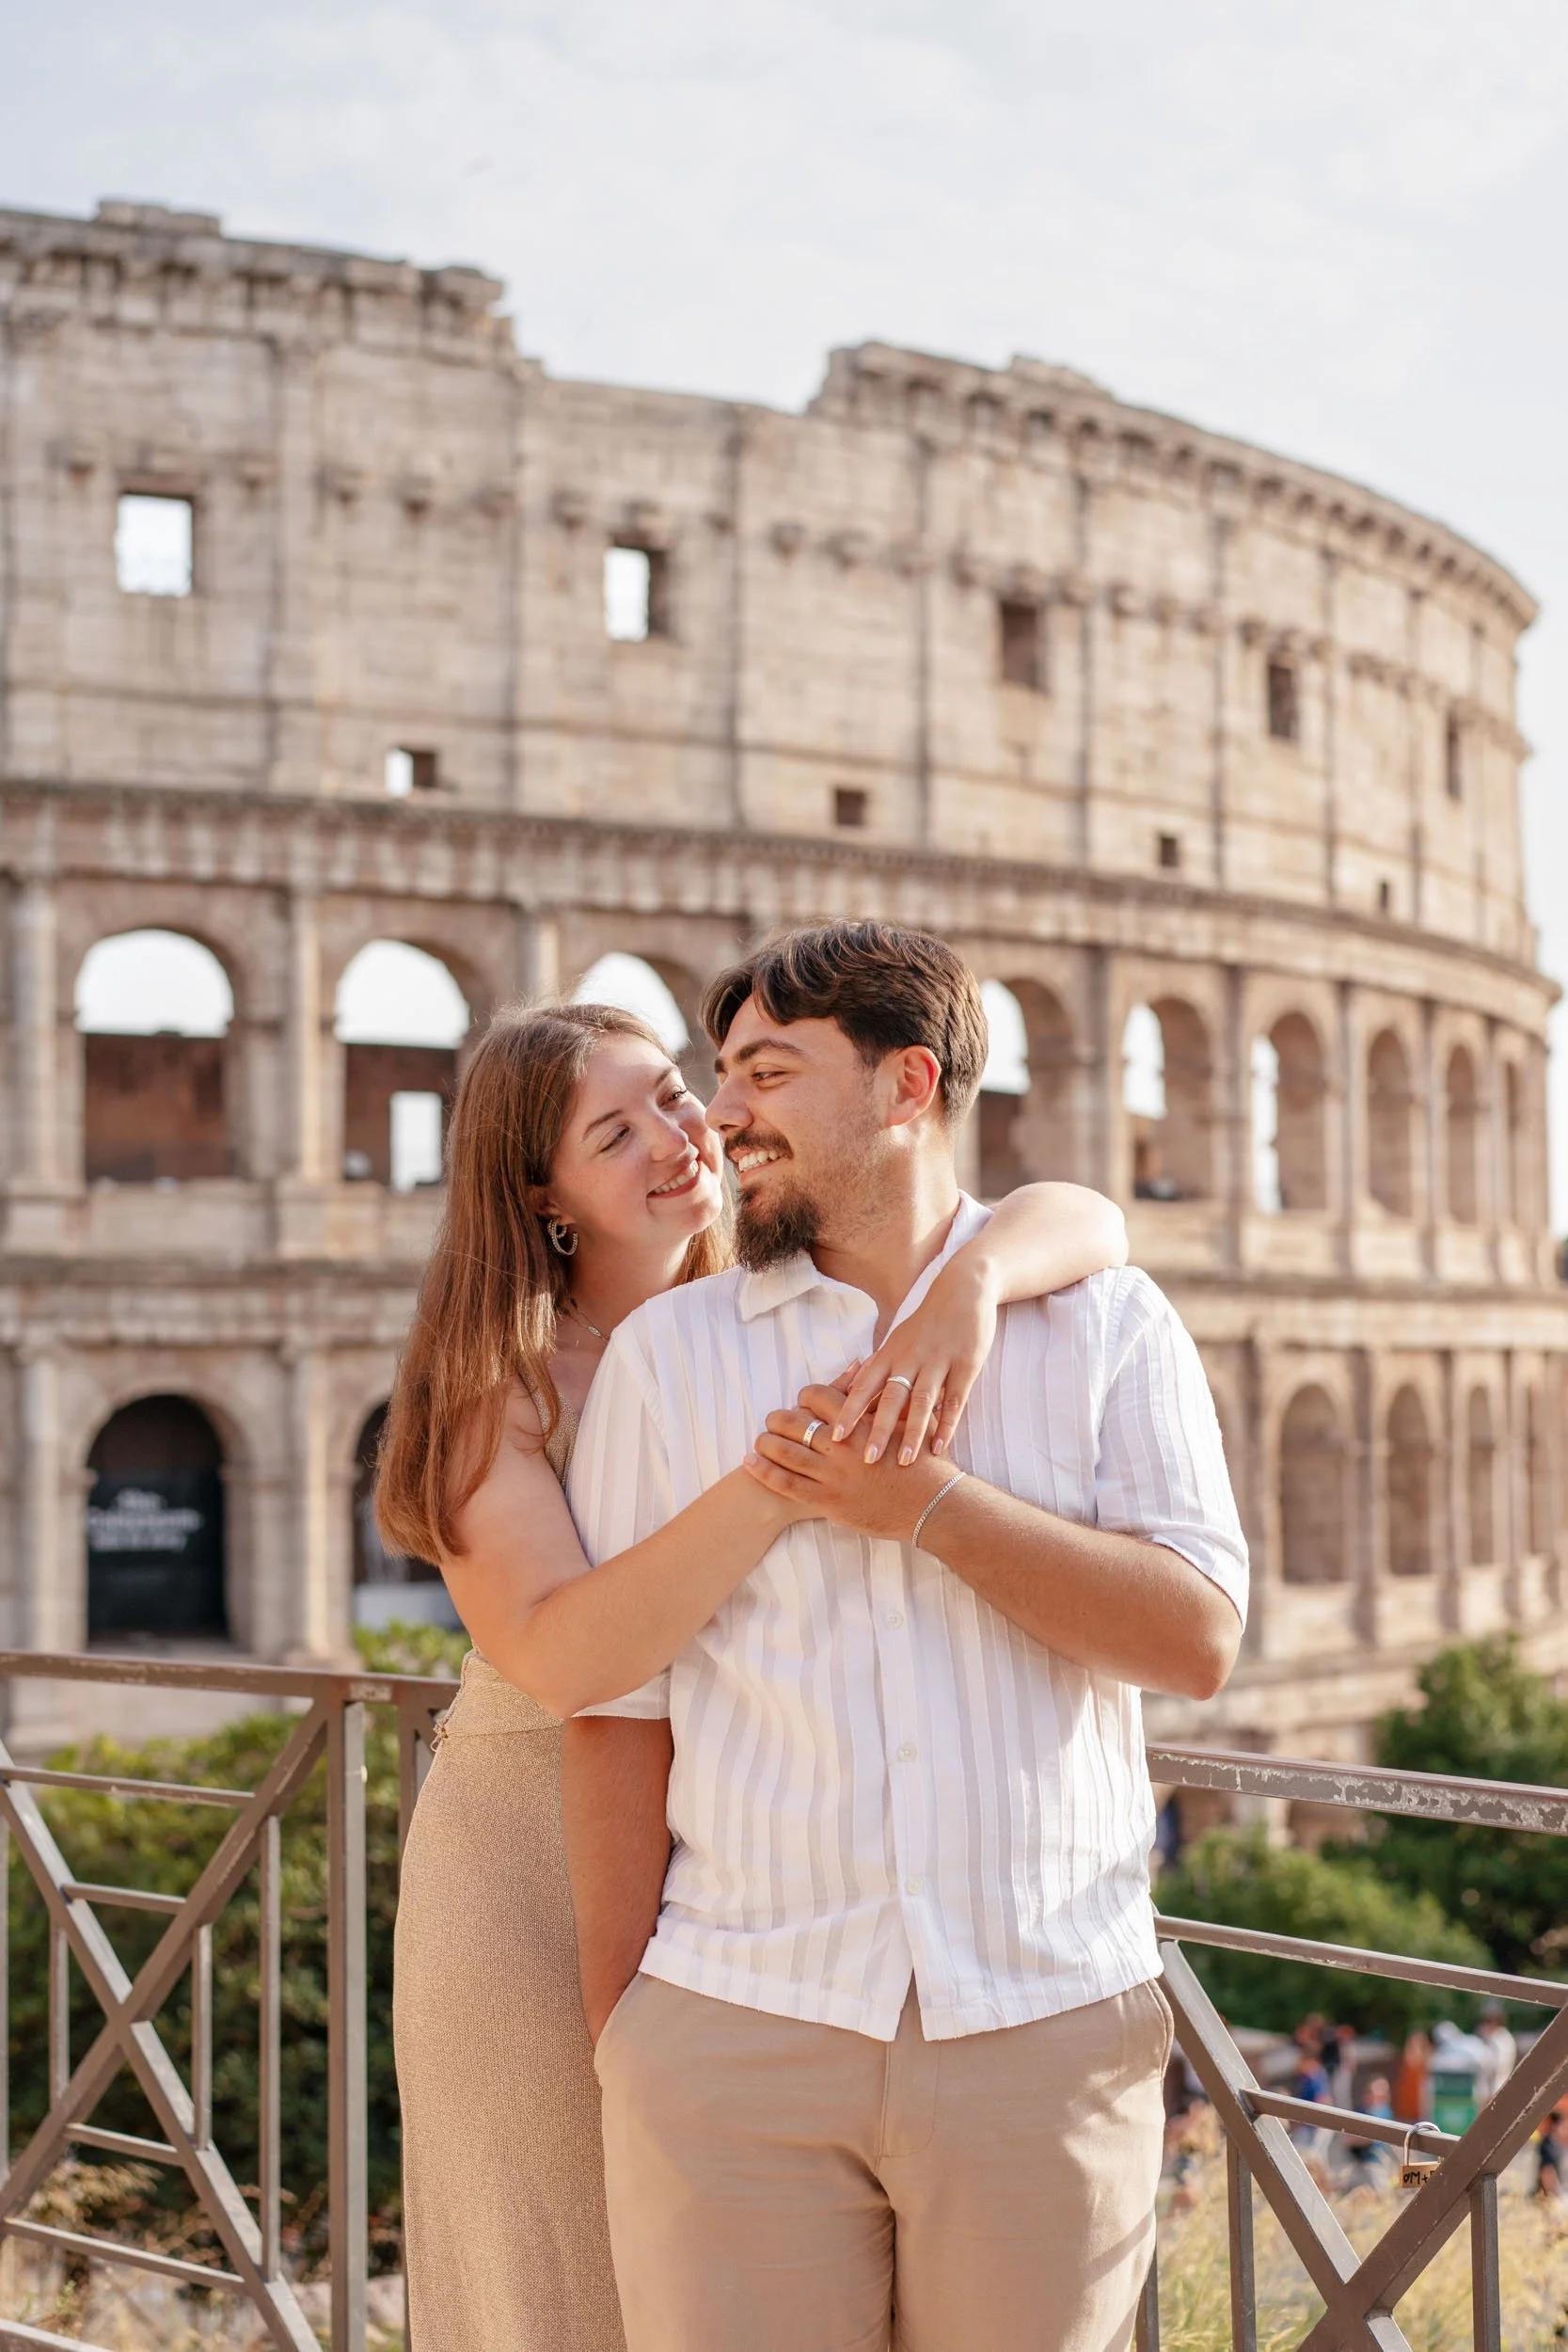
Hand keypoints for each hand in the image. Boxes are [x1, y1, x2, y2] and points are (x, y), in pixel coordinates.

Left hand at [744, 1385, 953, 1540]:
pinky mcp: (827, 1501)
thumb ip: (887, 1400)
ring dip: (766, 1442)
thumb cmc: (925, 1464)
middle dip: (778, 1419)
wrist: (932, 1506)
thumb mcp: (910, 1423)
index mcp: (859, 1422)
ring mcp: (832, 1475)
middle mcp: (842, 1446)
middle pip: (793, 1422)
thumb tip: (872, 1374)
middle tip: (773, 1421)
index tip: (802, 1404)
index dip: (804, 1397)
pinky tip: (749, 1462)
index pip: (817, 1396)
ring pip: (784, 1451)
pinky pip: (786, 1484)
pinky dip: (764, 1471)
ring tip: (759, 1440)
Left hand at [827, 1249, 1000, 1465]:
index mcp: (890, 1353)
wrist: (963, 1290)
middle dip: (878, 1429)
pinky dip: (947, 1425)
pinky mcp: (966, 1366)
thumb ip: (881, 1370)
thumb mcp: (898, 1342)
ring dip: (912, 1432)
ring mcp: (939, 1362)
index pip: (864, 1386)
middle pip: (890, 1397)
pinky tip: (939, 1448)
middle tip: (865, 1460)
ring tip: (904, 1462)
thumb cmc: (926, 1323)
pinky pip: (955, 1400)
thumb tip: (857, 1402)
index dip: (849, 1411)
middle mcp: (911, 1358)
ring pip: (922, 1401)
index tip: (833, 1437)